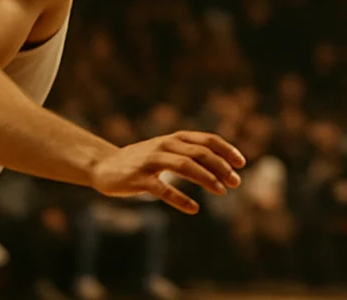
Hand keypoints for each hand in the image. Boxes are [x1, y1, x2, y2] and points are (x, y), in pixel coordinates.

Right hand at [90, 130, 245, 214]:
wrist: (104, 166)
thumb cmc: (143, 160)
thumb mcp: (167, 150)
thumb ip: (190, 153)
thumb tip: (222, 165)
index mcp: (175, 138)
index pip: (207, 139)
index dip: (226, 150)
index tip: (242, 163)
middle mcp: (165, 145)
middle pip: (200, 153)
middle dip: (221, 167)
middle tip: (235, 182)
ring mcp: (151, 161)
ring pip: (184, 166)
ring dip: (206, 179)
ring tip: (222, 192)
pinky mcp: (138, 179)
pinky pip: (163, 189)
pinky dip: (180, 199)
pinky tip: (194, 208)